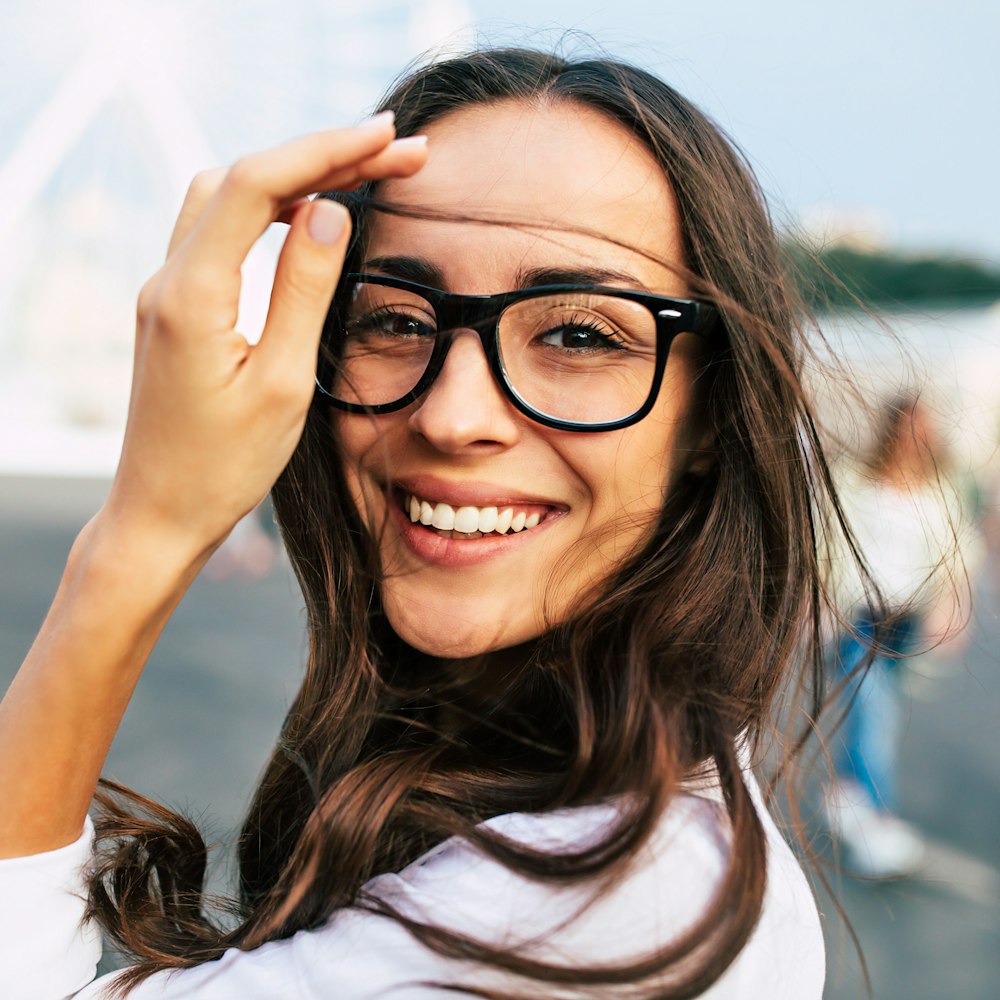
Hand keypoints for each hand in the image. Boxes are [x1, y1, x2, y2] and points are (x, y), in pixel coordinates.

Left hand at [102, 114, 427, 559]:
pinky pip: (219, 231)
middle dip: (320, 154)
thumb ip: (303, 290)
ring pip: (225, 197)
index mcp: (191, 294)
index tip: (387, 137)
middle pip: (241, 178)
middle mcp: (168, 278)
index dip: (326, 151)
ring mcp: (166, 290)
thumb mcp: (282, 383)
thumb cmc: (224, 465)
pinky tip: (308, 218)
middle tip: (394, 152)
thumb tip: (331, 212)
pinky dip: (268, 209)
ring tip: (361, 173)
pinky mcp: (176, 307)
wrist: (161, 513)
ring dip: (293, 176)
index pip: (258, 186)